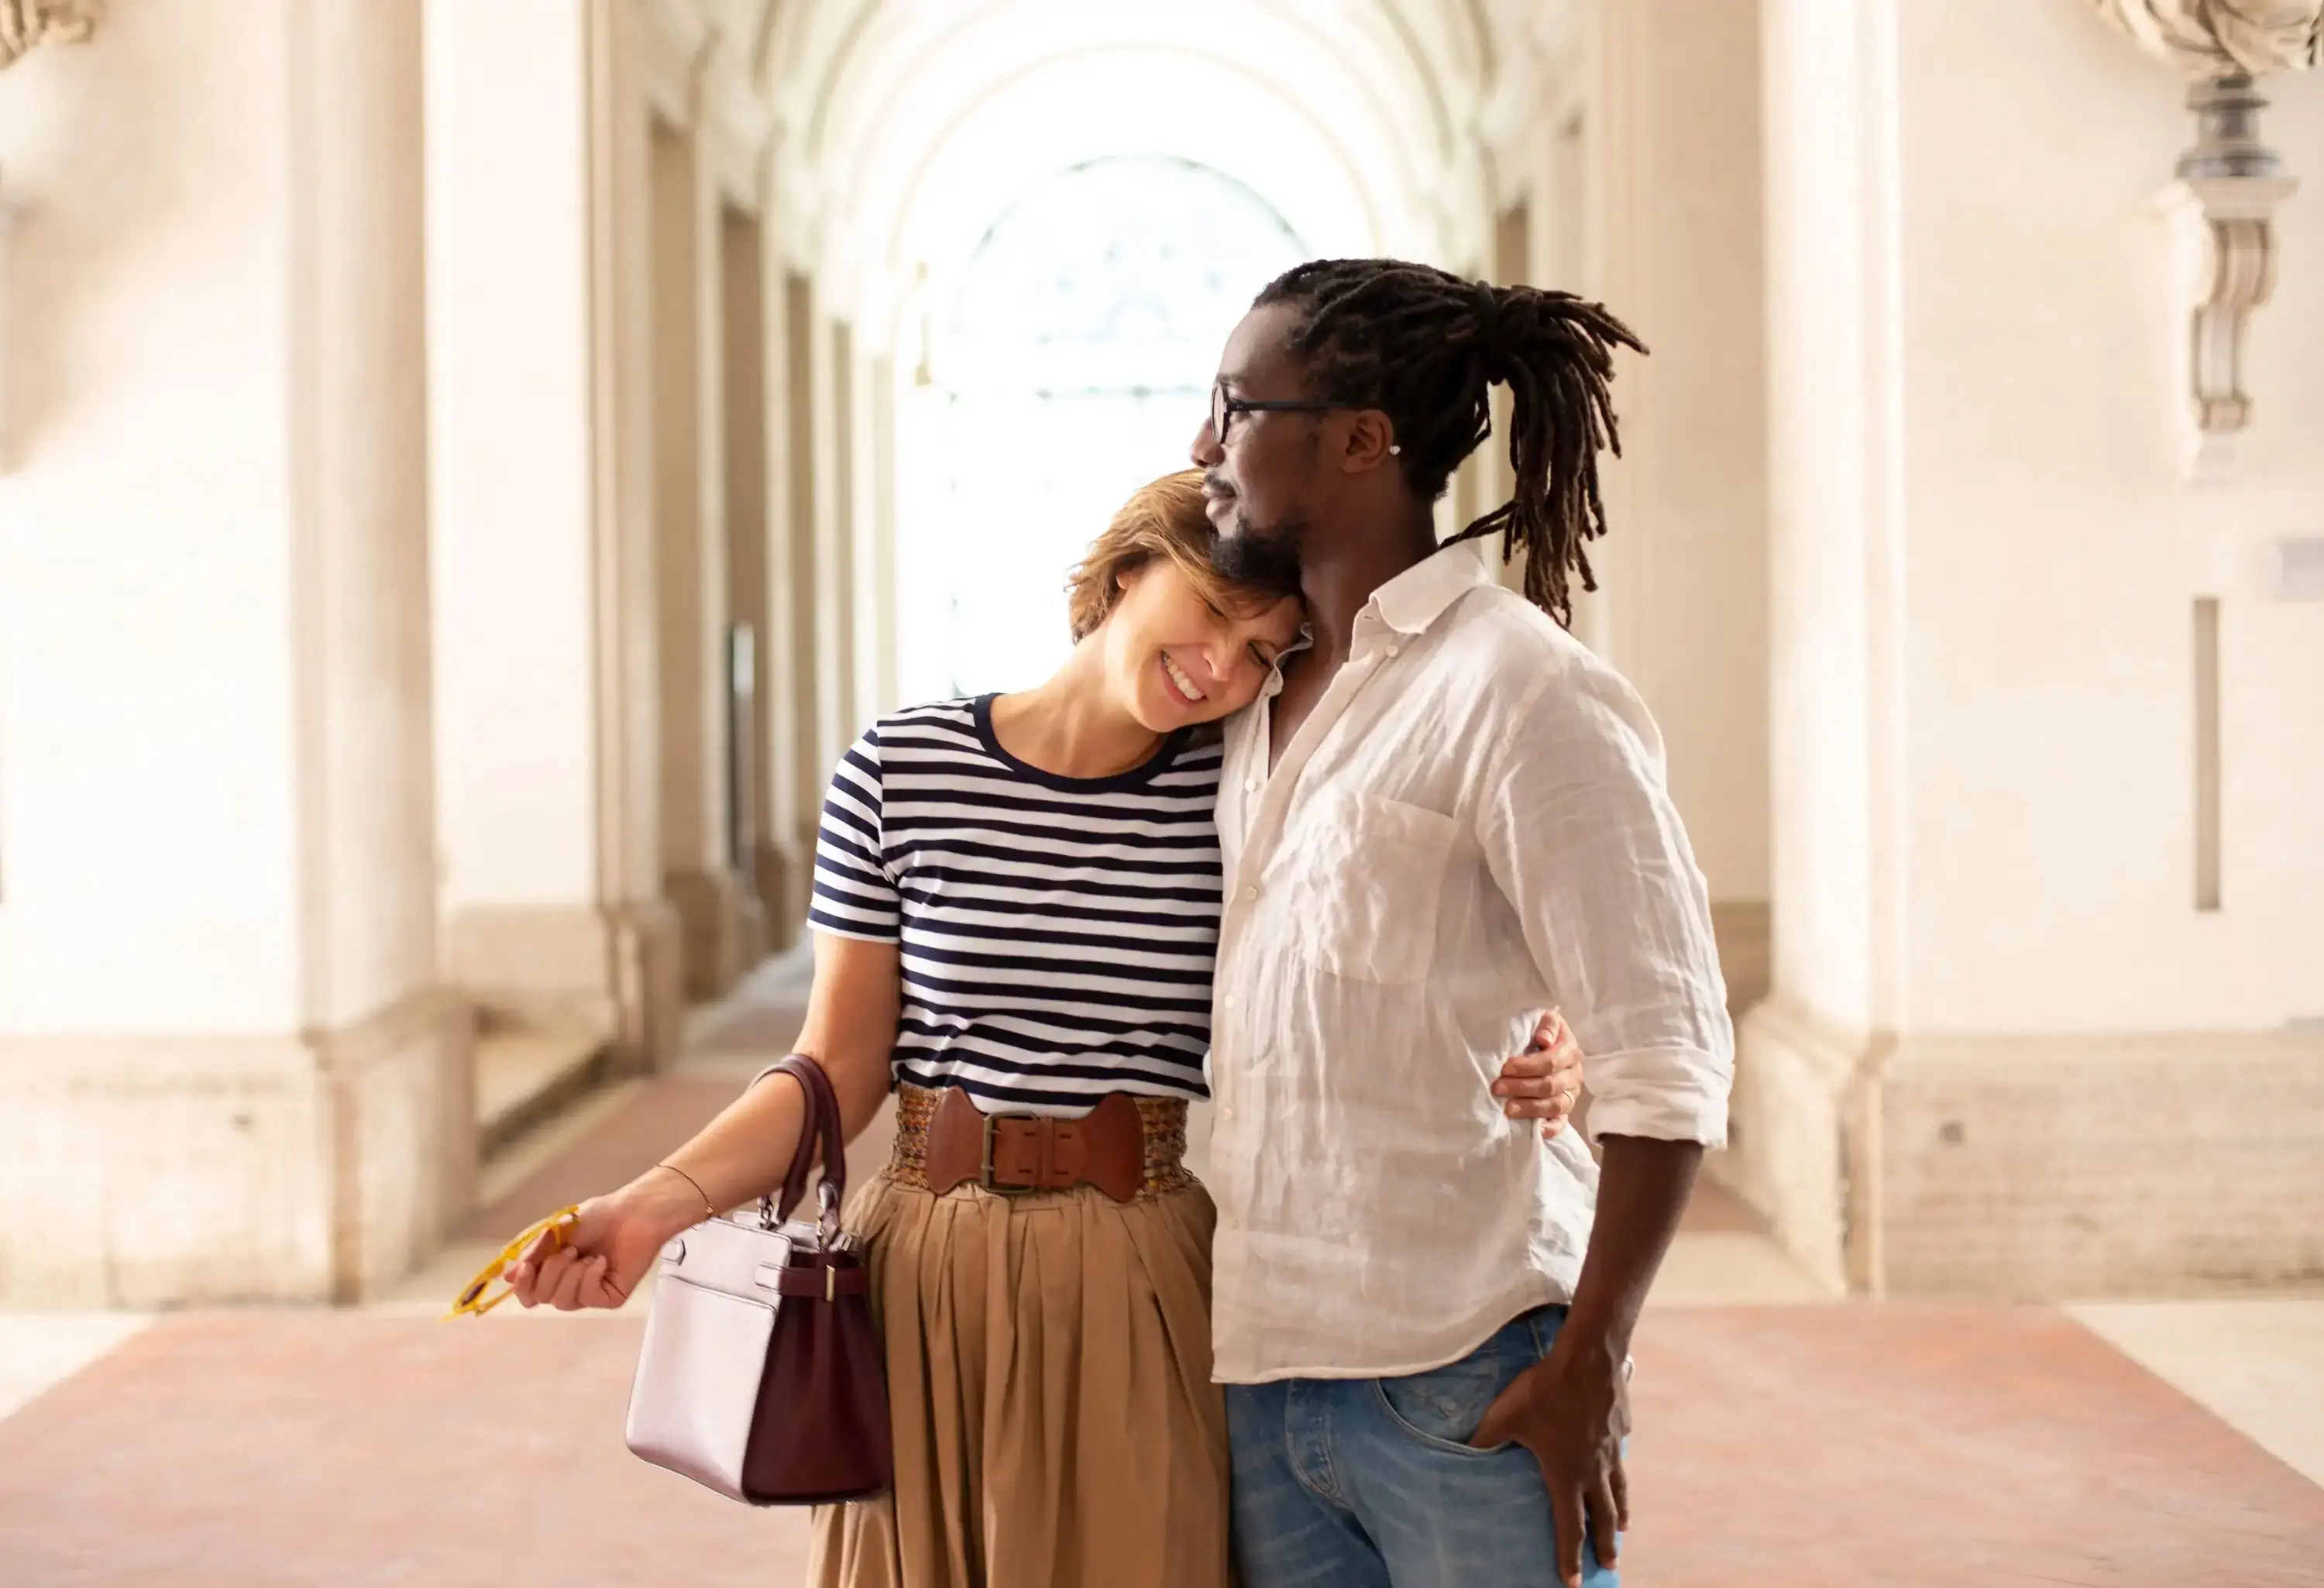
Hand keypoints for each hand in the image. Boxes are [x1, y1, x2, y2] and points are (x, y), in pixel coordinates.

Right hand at [504, 1176, 694, 1311]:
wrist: (634, 1212)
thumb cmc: (598, 1217)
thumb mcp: (555, 1230)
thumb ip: (532, 1253)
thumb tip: (507, 1277)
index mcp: (552, 1269)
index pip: (527, 1293)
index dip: (522, 1285)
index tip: (526, 1268)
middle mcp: (567, 1284)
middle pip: (539, 1299)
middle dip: (550, 1272)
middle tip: (568, 1250)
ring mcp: (588, 1293)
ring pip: (562, 1302)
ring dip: (570, 1274)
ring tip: (586, 1254)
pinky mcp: (609, 1297)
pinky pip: (588, 1298)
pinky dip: (591, 1276)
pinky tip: (602, 1261)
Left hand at [1471, 1326, 1630, 1586]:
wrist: (1589, 1358)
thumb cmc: (1544, 1390)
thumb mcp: (1506, 1415)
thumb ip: (1485, 1437)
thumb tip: (1464, 1449)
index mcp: (1565, 1474)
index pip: (1569, 1527)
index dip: (1569, 1557)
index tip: (1572, 1582)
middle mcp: (1593, 1469)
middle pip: (1602, 1517)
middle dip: (1604, 1546)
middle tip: (1609, 1567)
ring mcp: (1611, 1450)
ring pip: (1618, 1491)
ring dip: (1619, 1514)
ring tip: (1623, 1529)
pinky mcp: (1622, 1429)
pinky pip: (1622, 1458)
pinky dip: (1621, 1473)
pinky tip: (1619, 1468)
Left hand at [1492, 1008, 1584, 1140]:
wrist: (1550, 1048)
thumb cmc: (1542, 1034)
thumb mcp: (1546, 1020)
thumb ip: (1548, 1024)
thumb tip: (1543, 1039)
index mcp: (1570, 1052)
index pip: (1552, 1061)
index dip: (1528, 1066)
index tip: (1505, 1068)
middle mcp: (1574, 1075)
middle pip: (1550, 1085)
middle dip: (1522, 1087)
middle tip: (1497, 1088)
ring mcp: (1571, 1095)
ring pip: (1555, 1106)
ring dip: (1530, 1108)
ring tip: (1507, 1109)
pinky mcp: (1566, 1112)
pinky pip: (1561, 1123)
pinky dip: (1550, 1128)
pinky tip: (1535, 1130)